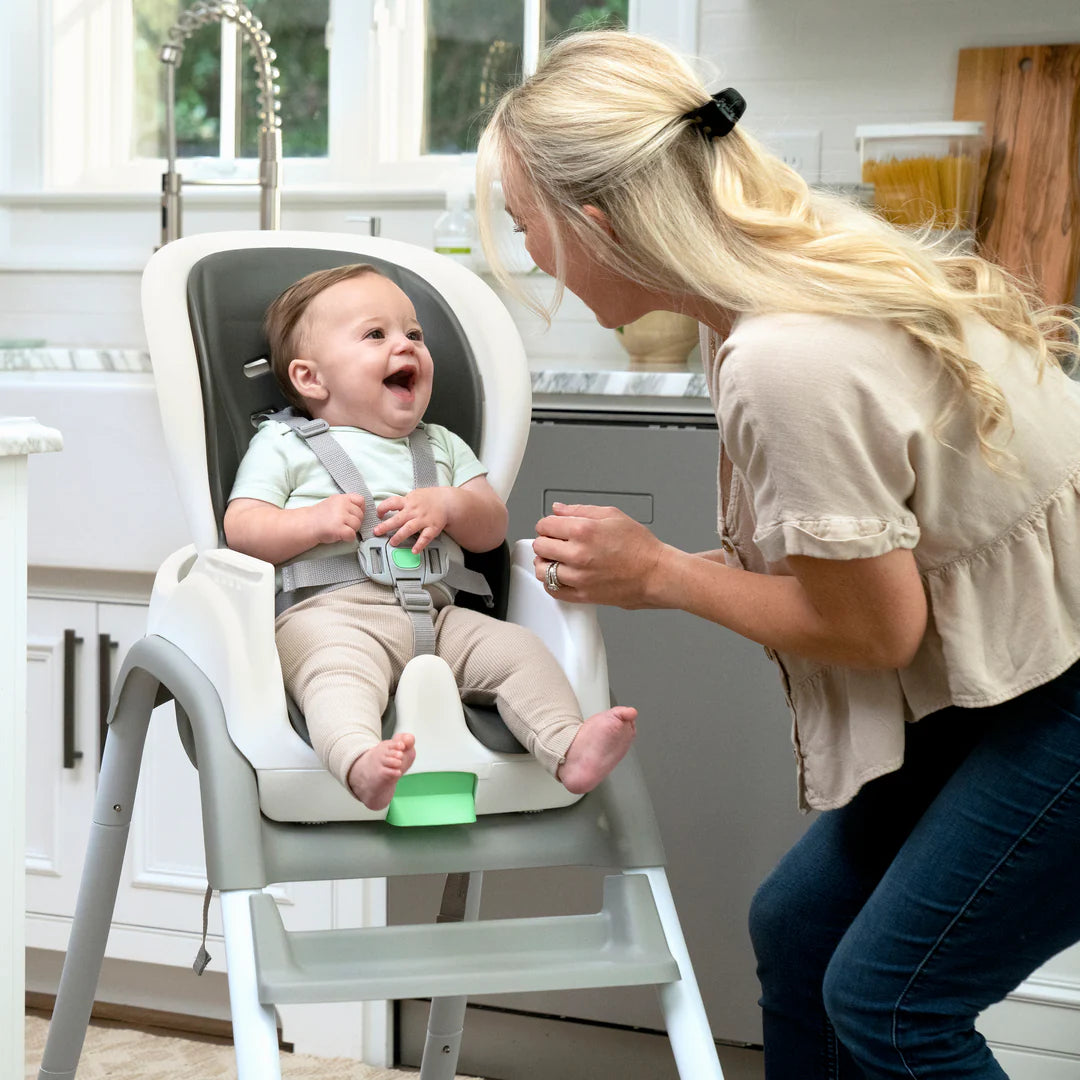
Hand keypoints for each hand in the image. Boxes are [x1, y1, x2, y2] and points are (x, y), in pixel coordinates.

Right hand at [307, 492, 365, 544]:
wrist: (307, 525)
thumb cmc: (321, 516)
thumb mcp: (334, 503)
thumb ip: (347, 503)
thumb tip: (362, 509)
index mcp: (342, 498)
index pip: (361, 500)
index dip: (359, 509)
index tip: (352, 515)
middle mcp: (342, 505)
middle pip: (360, 515)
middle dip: (354, 522)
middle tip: (343, 524)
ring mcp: (340, 516)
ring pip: (357, 525)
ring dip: (351, 530)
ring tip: (340, 529)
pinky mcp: (338, 528)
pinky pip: (352, 535)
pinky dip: (348, 538)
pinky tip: (340, 536)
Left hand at [374, 488, 454, 552]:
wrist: (447, 501)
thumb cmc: (429, 498)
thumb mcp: (414, 495)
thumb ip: (403, 501)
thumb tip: (388, 507)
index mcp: (408, 502)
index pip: (392, 503)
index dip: (383, 508)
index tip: (378, 514)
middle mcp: (414, 511)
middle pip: (398, 519)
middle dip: (386, 526)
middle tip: (377, 532)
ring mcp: (423, 520)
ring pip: (409, 528)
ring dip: (399, 536)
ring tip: (392, 543)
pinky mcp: (432, 528)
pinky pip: (425, 537)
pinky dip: (420, 545)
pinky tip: (414, 551)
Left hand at [531, 503, 667, 608]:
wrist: (655, 573)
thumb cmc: (640, 547)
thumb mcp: (613, 515)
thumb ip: (580, 510)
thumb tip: (559, 509)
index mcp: (583, 531)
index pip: (545, 525)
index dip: (547, 524)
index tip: (551, 527)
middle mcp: (577, 554)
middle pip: (540, 547)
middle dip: (545, 541)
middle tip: (554, 542)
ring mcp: (578, 577)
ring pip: (541, 570)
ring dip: (544, 562)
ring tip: (554, 559)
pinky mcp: (582, 595)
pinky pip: (553, 590)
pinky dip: (551, 582)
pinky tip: (559, 575)